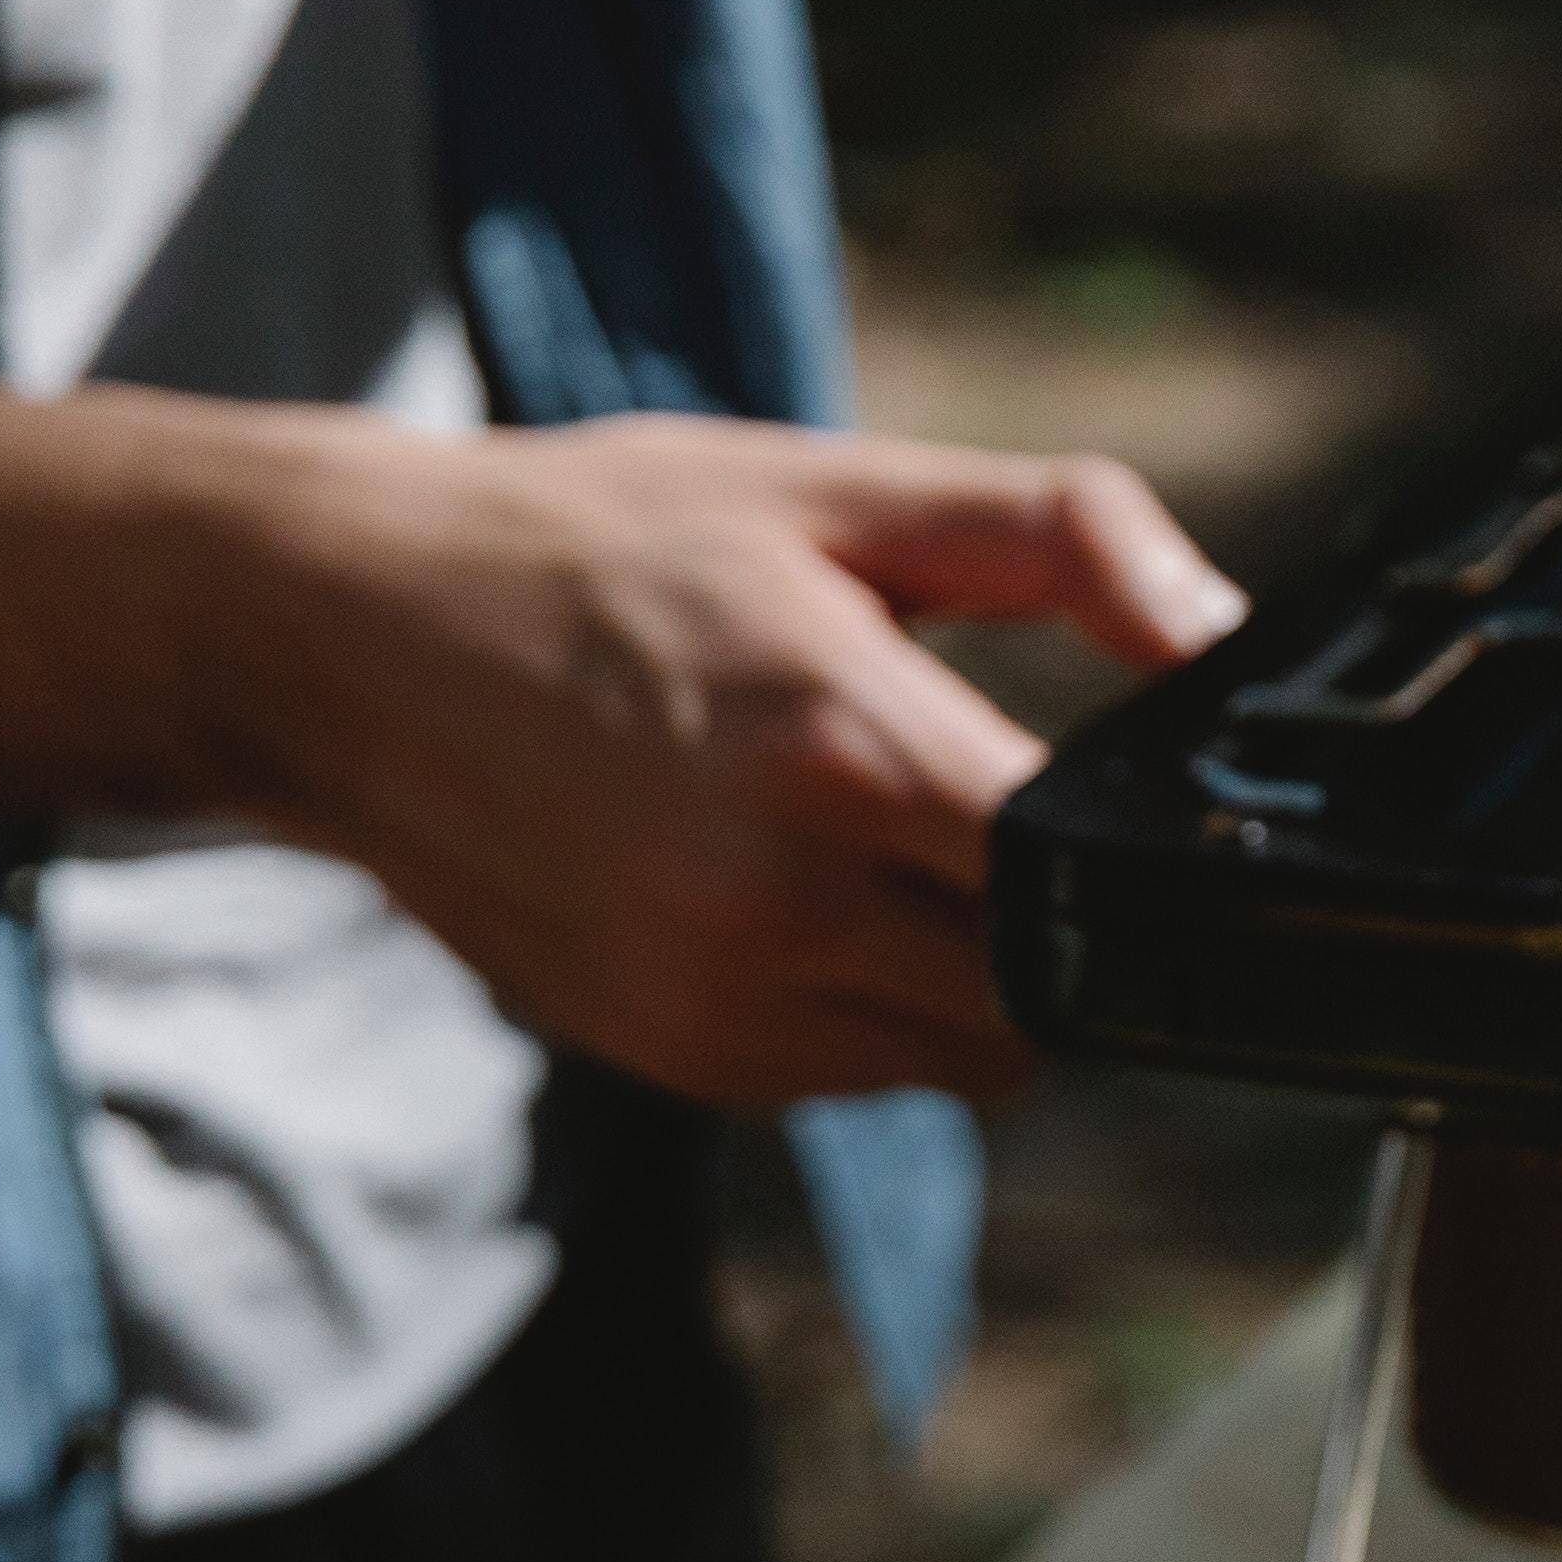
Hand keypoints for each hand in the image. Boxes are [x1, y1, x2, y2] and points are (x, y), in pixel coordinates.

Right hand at [0, 273, 1238, 1116]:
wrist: (341, 640)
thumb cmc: (598, 543)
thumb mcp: (838, 488)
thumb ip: (1062, 538)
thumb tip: (1220, 632)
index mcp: (840, 745)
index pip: (1088, 878)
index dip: (1148, 853)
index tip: (1151, 805)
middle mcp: (778, 904)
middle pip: (1045, 995)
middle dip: (1058, 919)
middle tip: (996, 808)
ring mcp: (715, 1001)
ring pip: (959, 1056)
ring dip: (966, 971)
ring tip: (876, 835)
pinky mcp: (672, 1056)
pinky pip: (852, 1074)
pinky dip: (864, 1005)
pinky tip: (790, 886)